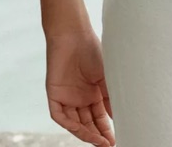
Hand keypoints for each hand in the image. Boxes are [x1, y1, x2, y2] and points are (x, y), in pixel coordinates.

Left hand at [45, 28, 115, 145]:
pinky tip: (82, 130)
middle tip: (108, 144)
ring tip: (99, 141)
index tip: (116, 139)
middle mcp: (80, 98)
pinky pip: (60, 116)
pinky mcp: (54, 95)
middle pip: (88, 123)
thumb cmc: (92, 50)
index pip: (100, 116)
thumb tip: (117, 117)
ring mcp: (67, 98)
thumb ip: (110, 96)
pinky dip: (70, 124)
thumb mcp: (106, 75)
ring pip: (75, 123)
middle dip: (98, 135)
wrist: (74, 35)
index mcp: (93, 92)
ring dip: (86, 133)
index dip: (106, 129)